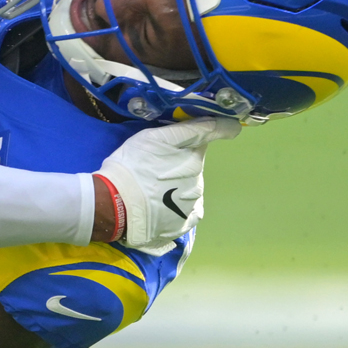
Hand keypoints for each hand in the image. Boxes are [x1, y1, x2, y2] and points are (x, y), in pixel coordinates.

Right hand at [96, 117, 239, 254]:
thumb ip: (187, 130)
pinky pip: (189, 210)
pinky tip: (162, 206)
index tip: (230, 127)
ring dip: (178, 186)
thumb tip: (220, 125)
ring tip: (152, 190)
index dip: (223, 128)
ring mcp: (193, 202)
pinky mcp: (185, 222)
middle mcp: (198, 179)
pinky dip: (180, 206)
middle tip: (155, 167)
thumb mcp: (153, 137)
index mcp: (193, 157)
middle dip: (180, 163)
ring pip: (190, 187)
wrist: (116, 204)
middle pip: (194, 164)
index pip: (213, 135)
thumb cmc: (132, 165)